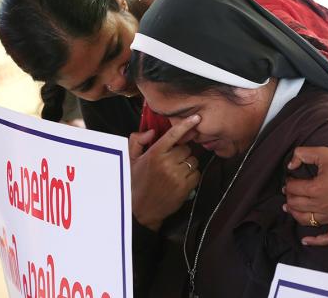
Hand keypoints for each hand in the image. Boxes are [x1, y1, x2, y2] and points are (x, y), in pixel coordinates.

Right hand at [129, 115, 200, 230]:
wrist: (141, 209)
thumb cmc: (136, 182)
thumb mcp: (131, 160)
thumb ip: (137, 141)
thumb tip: (152, 131)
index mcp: (154, 153)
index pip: (173, 135)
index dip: (186, 125)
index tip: (196, 118)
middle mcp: (166, 163)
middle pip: (186, 149)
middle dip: (182, 153)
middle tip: (172, 161)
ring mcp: (176, 175)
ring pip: (193, 161)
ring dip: (187, 164)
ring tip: (175, 172)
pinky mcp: (184, 187)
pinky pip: (196, 174)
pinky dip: (192, 176)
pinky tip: (181, 181)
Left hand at [283, 146, 327, 245]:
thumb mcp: (323, 152)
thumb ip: (301, 154)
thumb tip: (290, 165)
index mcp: (316, 188)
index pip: (293, 189)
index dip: (288, 183)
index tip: (290, 180)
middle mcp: (323, 205)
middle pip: (296, 204)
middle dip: (289, 197)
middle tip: (289, 192)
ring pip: (306, 220)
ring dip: (295, 214)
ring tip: (290, 208)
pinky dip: (316, 241)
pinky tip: (306, 241)